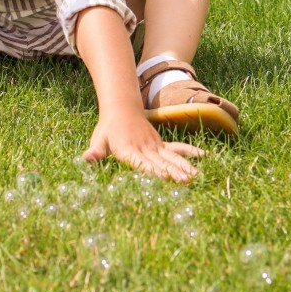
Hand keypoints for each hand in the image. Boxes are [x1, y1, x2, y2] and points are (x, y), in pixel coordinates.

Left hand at [82, 106, 204, 182]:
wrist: (121, 109)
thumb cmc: (108, 130)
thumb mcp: (99, 140)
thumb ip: (94, 151)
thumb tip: (85, 158)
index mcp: (129, 150)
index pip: (142, 163)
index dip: (153, 171)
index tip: (165, 177)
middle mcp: (145, 148)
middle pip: (161, 163)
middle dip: (174, 173)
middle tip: (187, 182)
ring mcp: (155, 146)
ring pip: (172, 157)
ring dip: (184, 167)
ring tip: (196, 176)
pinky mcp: (161, 144)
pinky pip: (178, 148)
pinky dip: (190, 152)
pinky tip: (205, 156)